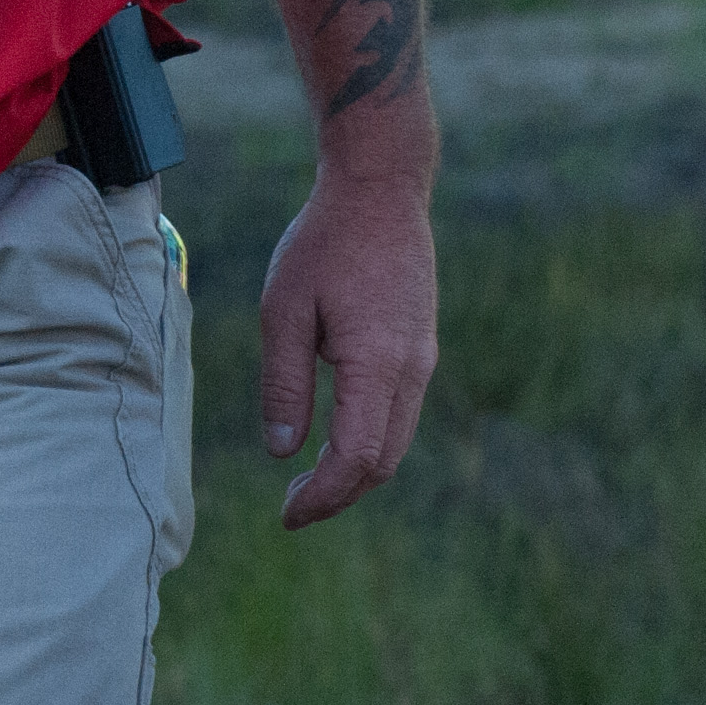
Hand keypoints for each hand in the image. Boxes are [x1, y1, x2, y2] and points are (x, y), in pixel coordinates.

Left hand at [255, 164, 438, 529]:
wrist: (380, 188)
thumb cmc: (325, 242)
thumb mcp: (284, 309)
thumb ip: (284, 383)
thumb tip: (282, 451)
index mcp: (377, 364)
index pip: (358, 458)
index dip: (324, 496)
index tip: (287, 516)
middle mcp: (412, 369)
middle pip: (383, 461)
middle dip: (338, 494)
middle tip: (291, 507)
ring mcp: (422, 358)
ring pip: (395, 439)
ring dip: (355, 470)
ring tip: (306, 480)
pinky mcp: (420, 345)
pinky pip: (399, 412)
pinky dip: (369, 439)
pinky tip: (332, 435)